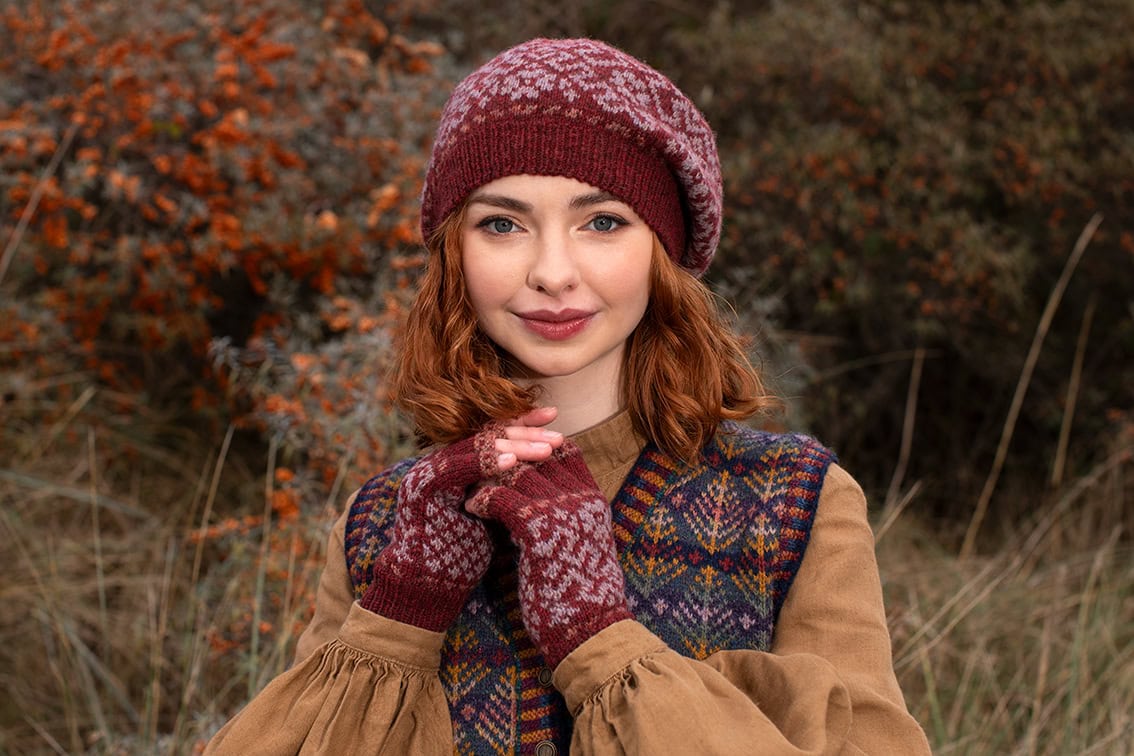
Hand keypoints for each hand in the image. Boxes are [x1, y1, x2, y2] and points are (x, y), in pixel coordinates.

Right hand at [361, 410, 562, 630]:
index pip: (494, 435)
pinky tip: (512, 462)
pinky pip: (458, 466)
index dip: (525, 426)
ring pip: (476, 446)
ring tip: (546, 449)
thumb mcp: (493, 514)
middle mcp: (442, 461)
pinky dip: (486, 462)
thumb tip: (551, 468)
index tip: (555, 419)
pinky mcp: (422, 487)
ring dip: (514, 446)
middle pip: (487, 435)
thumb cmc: (466, 555)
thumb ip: (509, 488)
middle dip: (526, 433)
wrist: (428, 588)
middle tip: (558, 436)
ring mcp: (429, 471)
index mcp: (458, 464)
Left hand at [468, 441, 632, 667]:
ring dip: (490, 475)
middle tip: (480, 464)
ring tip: (470, 484)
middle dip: (507, 456)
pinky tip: (473, 507)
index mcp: (593, 499)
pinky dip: (483, 499)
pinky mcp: (540, 532)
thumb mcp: (581, 543)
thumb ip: (568, 515)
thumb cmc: (581, 594)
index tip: (507, 456)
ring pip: (517, 472)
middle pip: (538, 454)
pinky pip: (502, 499)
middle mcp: (581, 498)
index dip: (534, 447)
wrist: (591, 630)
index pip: (563, 451)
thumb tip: (539, 499)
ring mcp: (563, 512)